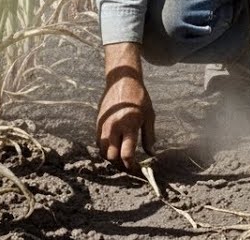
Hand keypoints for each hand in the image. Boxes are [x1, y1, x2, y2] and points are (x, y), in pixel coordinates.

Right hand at [97, 45, 154, 171]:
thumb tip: (151, 153)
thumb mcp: (149, 116)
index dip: (131, 166)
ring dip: (111, 157)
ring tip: (121, 157)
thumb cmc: (139, 98)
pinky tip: (114, 146)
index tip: (137, 169)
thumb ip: (149, 136)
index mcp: (129, 126)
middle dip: (120, 164)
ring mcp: (103, 125)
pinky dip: (105, 148)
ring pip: (102, 151)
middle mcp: (114, 127)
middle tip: (129, 165)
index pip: (126, 154)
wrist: (122, 81)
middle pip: (112, 157)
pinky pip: (98, 142)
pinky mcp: (98, 123)